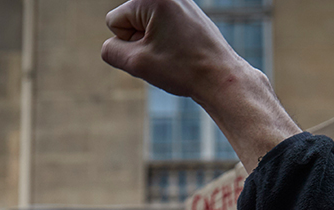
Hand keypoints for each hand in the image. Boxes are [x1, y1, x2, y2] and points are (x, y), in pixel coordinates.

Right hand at [101, 0, 298, 171]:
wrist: (222, 77)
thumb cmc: (182, 69)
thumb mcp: (136, 63)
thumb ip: (110, 51)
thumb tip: (113, 45)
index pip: (114, 21)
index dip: (127, 44)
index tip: (153, 52)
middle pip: (129, 21)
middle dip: (139, 42)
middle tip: (165, 55)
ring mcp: (179, 3)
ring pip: (145, 28)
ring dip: (152, 46)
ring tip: (175, 56)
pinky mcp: (187, 14)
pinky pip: (160, 30)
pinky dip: (165, 45)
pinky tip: (182, 54)